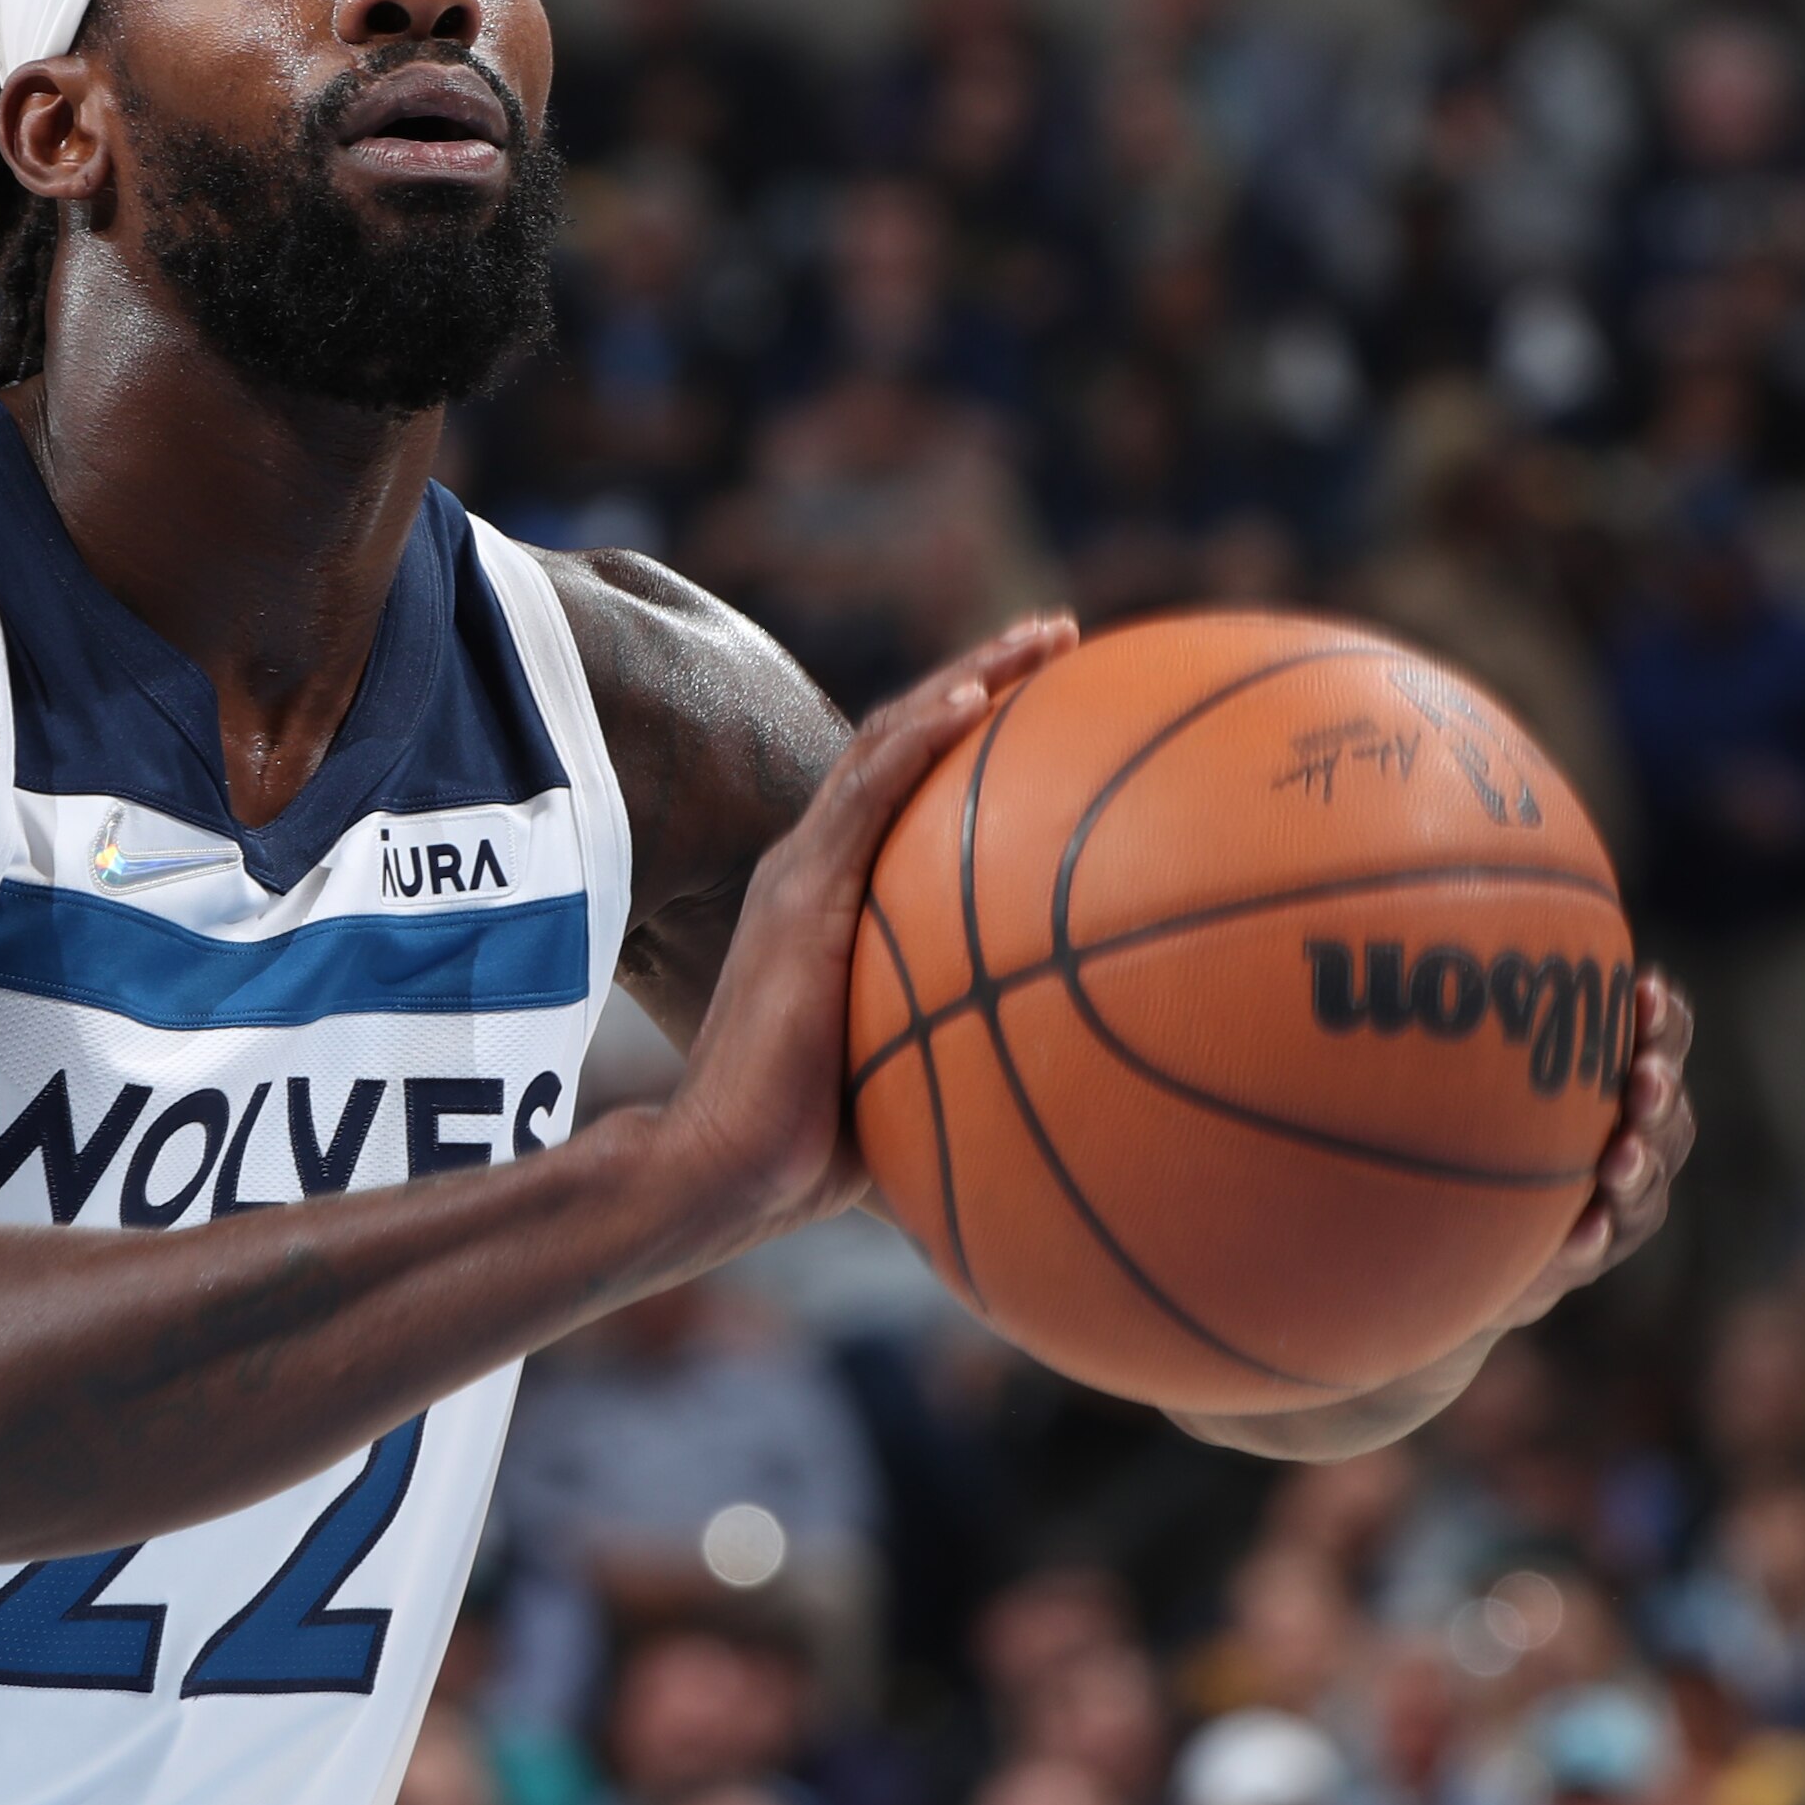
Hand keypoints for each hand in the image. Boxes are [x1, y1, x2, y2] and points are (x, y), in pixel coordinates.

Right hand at [652, 616, 1077, 1262]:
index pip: (906, 790)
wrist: (729, 1168)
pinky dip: (920, 736)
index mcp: (835, 901)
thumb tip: (1075, 1069)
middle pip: (904, 740)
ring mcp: (804, 871)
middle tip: (1062, 637)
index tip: (1053, 701)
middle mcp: (816, 867)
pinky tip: (975, 700)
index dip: (972, 733)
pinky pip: (867, 791)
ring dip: (971, 678)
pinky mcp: (800, 892)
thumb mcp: (915, 1072)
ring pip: (891, 739)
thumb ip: (971, 1040)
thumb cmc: (818, 1149)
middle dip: (986, 676)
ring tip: (1046, 638)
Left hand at [1497, 969, 1694, 1327]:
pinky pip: (1596, 1249)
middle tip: (1644, 1079)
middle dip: (1659, 1094)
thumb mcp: (1499, 1066)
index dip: (1663, 1022)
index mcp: (1626, 1086)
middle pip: (1669, 1116)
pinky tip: (1579, 1230)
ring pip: (1648, 1187)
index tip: (1645, 991)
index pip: (1661, 1045)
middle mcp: (1638, 1141)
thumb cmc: (1495, 1122)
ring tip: (1618, 1159)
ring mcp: (1620, 1202)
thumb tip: (1456, 907)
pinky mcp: (1589, 1252)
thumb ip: (1505, 1014)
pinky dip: (1591, 1240)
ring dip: (1638, 1169)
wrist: (1476, 1232)